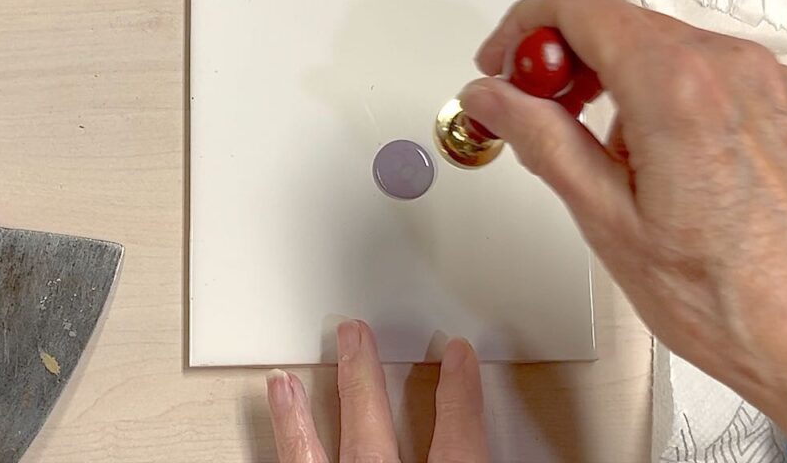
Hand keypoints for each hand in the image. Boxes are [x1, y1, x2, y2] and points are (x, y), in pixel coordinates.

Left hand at [266, 320, 488, 462]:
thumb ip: (477, 457)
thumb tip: (513, 448)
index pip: (457, 442)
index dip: (458, 394)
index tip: (456, 356)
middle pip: (372, 431)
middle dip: (364, 378)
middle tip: (356, 335)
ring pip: (314, 455)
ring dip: (300, 416)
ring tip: (284, 380)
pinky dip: (283, 443)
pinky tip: (273, 422)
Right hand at [461, 0, 786, 437]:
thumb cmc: (723, 298)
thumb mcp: (605, 218)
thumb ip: (540, 139)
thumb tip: (491, 97)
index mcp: (678, 89)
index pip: (581, 7)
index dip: (525, 27)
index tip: (504, 63)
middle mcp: (734, 69)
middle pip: (624, 23)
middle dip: (568, 61)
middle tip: (539, 112)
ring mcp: (772, 84)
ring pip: (669, 49)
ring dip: (620, 82)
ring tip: (612, 160)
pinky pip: (714, 75)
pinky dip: (672, 97)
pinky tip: (665, 162)